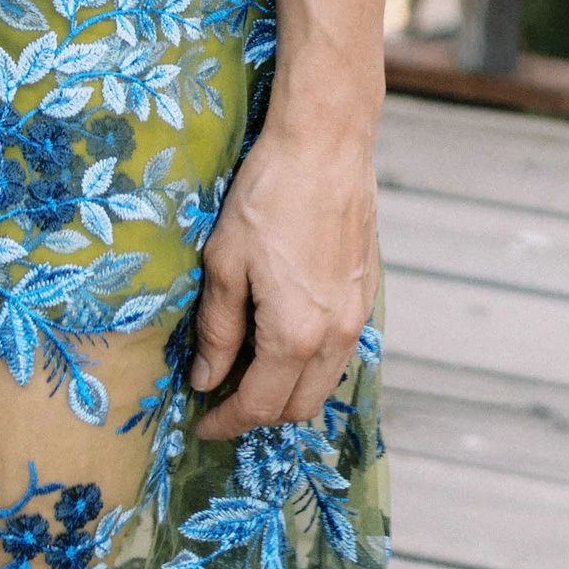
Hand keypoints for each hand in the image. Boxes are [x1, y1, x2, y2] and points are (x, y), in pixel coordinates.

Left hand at [188, 119, 378, 440]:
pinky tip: (284, 338)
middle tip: (221, 399)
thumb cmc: (268, 194)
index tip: (203, 424)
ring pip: (325, 381)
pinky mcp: (366, 293)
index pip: (260, 405)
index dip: (227, 421)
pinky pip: (340, 351)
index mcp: (295, 335)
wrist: (326, 145)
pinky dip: (311, 363)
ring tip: (249, 372)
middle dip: (259, 413)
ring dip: (288, 390)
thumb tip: (207, 379)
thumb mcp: (224, 261)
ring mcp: (357, 316)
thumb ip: (218, 329)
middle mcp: (335, 336)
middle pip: (298, 405)